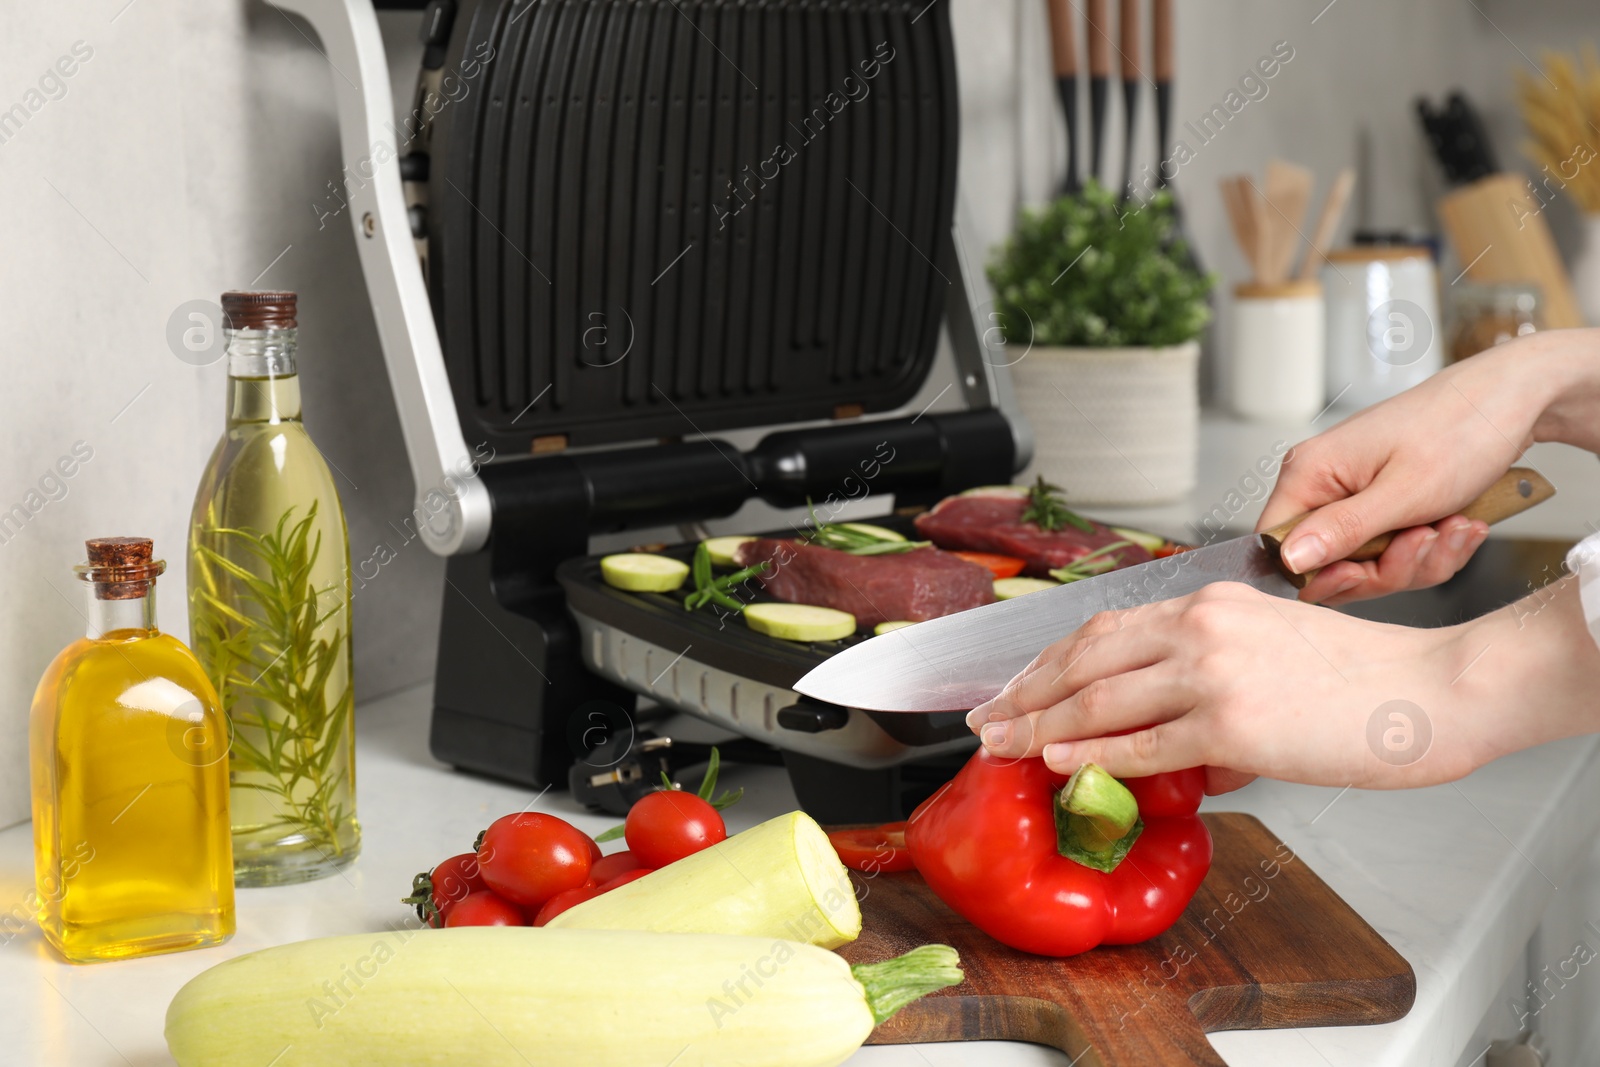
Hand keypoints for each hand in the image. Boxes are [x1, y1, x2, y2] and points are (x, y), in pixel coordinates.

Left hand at [964, 579, 1599, 793]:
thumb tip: (1163, 741)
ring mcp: (1212, 672)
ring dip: (1038, 723)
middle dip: (1024, 690)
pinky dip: (1091, 753)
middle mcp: (1201, 625)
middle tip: (985, 717)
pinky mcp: (1230, 723)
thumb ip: (1207, 682)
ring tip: (1001, 744)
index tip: (1015, 683)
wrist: (1427, 690)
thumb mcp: (1271, 649)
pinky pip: (1141, 743)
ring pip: (1098, 699)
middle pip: (1084, 657)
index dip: (1048, 658)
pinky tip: (1056, 759)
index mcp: (1208, 601)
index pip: (1103, 627)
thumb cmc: (1359, 676)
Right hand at [1261, 332, 1586, 604]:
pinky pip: (1394, 549)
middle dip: (1385, 567)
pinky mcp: (1383, 500)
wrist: (1514, 400)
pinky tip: (1459, 524)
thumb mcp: (1404, 492)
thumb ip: (1341, 530)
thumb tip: (1289, 559)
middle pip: (1328, 562)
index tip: (1364, 574)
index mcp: (1311, 472)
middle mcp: (1324, 482)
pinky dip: (1432, 548)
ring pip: (1368, 562)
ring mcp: (1354, 492)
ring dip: (1419, 557)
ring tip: (1454, 526)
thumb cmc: (1462, 429)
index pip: (1278, 545)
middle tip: (1426, 540)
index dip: (1319, 573)